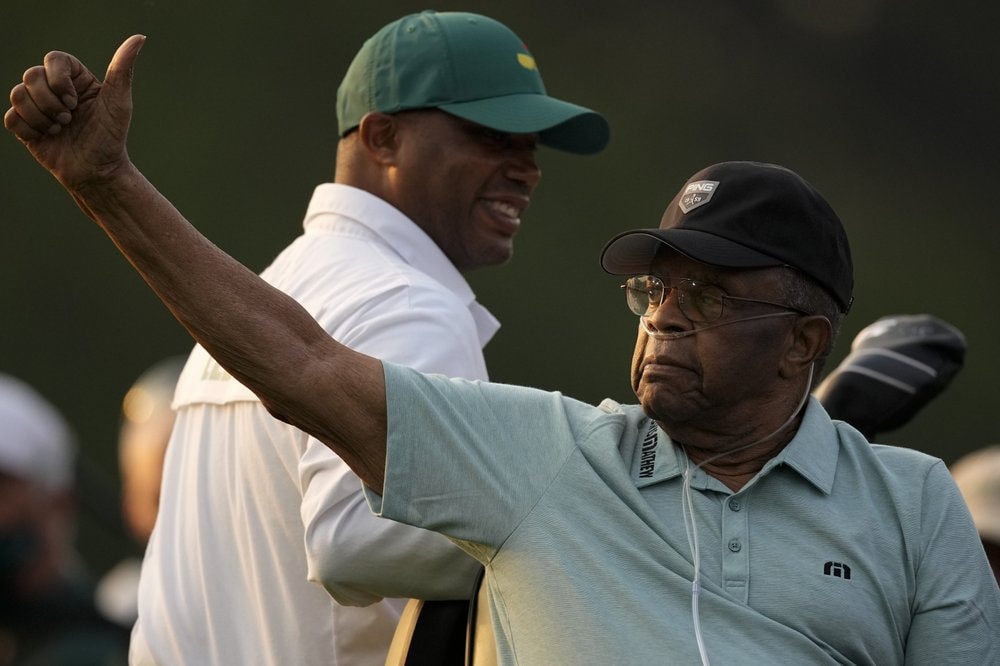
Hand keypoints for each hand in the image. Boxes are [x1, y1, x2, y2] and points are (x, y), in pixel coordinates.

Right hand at [4, 35, 144, 191]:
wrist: (98, 172)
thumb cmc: (111, 137)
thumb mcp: (119, 102)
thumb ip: (122, 70)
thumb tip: (139, 38)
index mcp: (74, 79)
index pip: (53, 58)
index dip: (59, 79)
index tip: (75, 102)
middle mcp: (53, 89)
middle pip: (31, 74)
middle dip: (51, 102)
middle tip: (70, 119)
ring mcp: (38, 106)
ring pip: (17, 94)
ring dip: (42, 117)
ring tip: (61, 129)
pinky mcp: (25, 126)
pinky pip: (11, 118)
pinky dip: (30, 129)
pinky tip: (48, 138)